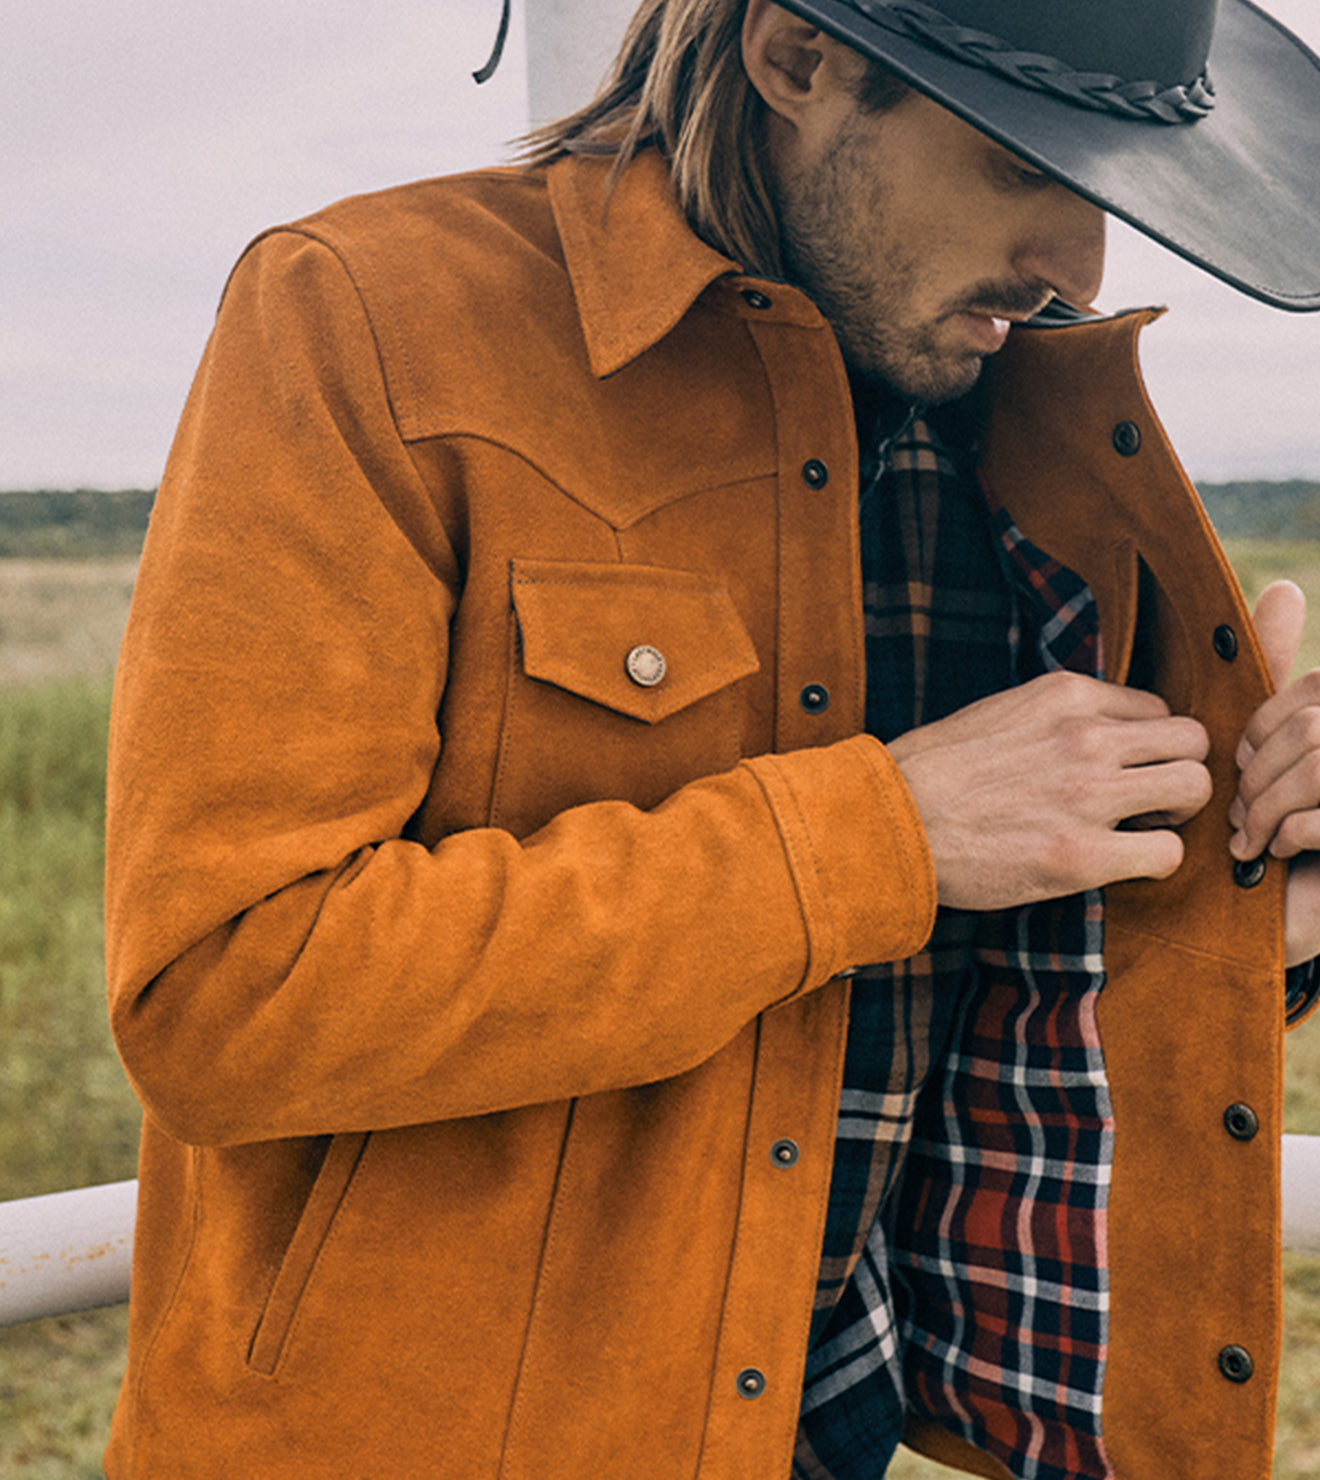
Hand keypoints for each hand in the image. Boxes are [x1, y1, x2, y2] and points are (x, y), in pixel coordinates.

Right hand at [888, 670, 1210, 911]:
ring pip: (1195, 787)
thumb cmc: (929, 773)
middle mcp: (1087, 737)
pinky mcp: (1084, 855)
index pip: (1155, 709)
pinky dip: (1155, 861)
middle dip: (1177, 770)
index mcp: (1065, 695)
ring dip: (1175, 813)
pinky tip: (1122, 864)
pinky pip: (1168, 853)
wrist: (889, 822)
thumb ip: (1053, 717)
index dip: (1147, 744)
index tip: (1126, 769)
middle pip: (1193, 740)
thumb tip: (1088, 732)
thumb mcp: (997, 712)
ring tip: (1142, 829)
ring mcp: (1089, 795)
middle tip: (1148, 799)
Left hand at [1229, 580, 1319, 965]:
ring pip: (1319, 764)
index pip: (1308, 694)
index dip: (1259, 730)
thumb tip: (1286, 588)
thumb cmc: (1269, 831)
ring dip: (1272, 806)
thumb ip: (1273, 674)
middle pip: (1314, 726)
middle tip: (1241, 814)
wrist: (1270, 923)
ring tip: (1254, 838)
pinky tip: (1279, 856)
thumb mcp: (1265, 753)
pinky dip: (1291, 834)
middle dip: (1261, 773)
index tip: (1238, 769)